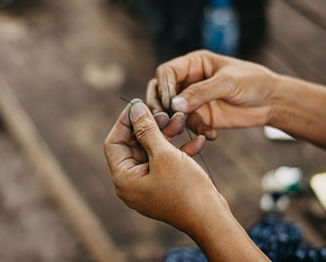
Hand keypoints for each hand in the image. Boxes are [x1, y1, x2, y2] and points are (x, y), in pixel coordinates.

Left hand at [104, 99, 223, 232]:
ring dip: (167, 134)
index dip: (125, 121)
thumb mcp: (164, 154)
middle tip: (166, 112)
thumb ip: (147, 129)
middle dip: (151, 126)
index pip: (114, 143)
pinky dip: (179, 151)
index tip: (139, 104)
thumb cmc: (186, 190)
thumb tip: (134, 108)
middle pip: (134, 145)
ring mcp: (149, 185)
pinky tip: (198, 140)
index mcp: (124, 179)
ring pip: (152, 151)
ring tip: (182, 120)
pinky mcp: (165, 186)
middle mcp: (132, 183)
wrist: (212, 220)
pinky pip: (166, 163)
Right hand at [146, 50, 278, 139]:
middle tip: (165, 119)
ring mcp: (194, 100)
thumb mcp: (227, 83)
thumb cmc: (253, 82)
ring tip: (184, 128)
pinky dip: (197, 131)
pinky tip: (212, 134)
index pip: (166, 72)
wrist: (272, 102)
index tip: (170, 103)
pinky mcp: (201, 116)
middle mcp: (189, 81)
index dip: (163, 87)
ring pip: (171, 111)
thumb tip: (173, 105)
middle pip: (161, 92)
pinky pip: (189, 125)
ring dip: (175, 121)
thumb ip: (200, 93)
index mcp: (193, 64)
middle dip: (161, 105)